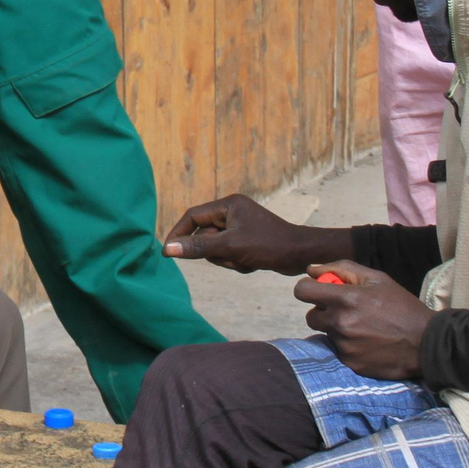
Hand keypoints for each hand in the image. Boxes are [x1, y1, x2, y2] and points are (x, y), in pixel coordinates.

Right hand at [165, 194, 333, 273]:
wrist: (301, 255)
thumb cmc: (268, 245)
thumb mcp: (230, 247)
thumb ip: (198, 247)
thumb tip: (168, 249)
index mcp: (228, 204)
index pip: (192, 216)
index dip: (178, 233)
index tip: (168, 252)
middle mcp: (233, 211)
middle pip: (204, 235)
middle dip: (214, 252)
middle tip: (231, 256)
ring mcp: (240, 226)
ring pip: (216, 247)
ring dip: (227, 259)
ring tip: (245, 260)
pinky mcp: (247, 239)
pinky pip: (229, 253)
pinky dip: (237, 262)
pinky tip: (253, 263)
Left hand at [295, 265, 431, 380]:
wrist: (426, 343)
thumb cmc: (402, 306)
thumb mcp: (378, 279)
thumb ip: (342, 269)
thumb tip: (311, 269)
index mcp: (345, 299)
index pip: (302, 291)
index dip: (308, 289)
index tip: (318, 291)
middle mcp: (340, 324)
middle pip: (310, 316)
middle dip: (323, 311)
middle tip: (345, 311)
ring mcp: (344, 346)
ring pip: (326, 334)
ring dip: (337, 329)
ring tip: (363, 327)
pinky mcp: (350, 363)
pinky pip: (338, 350)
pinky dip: (348, 346)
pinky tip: (368, 342)